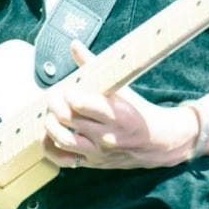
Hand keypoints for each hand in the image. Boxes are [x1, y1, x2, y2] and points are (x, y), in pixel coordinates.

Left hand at [42, 41, 199, 169]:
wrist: (158, 142)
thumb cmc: (138, 110)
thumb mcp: (122, 87)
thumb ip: (94, 66)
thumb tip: (74, 45)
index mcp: (117, 114)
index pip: (82, 104)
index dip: (67, 94)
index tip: (66, 88)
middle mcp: (107, 135)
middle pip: (67, 119)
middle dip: (54, 104)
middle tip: (54, 96)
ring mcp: (99, 152)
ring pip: (63, 139)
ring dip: (50, 125)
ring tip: (52, 114)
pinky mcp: (94, 163)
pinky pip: (63, 160)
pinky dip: (51, 148)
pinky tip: (51, 136)